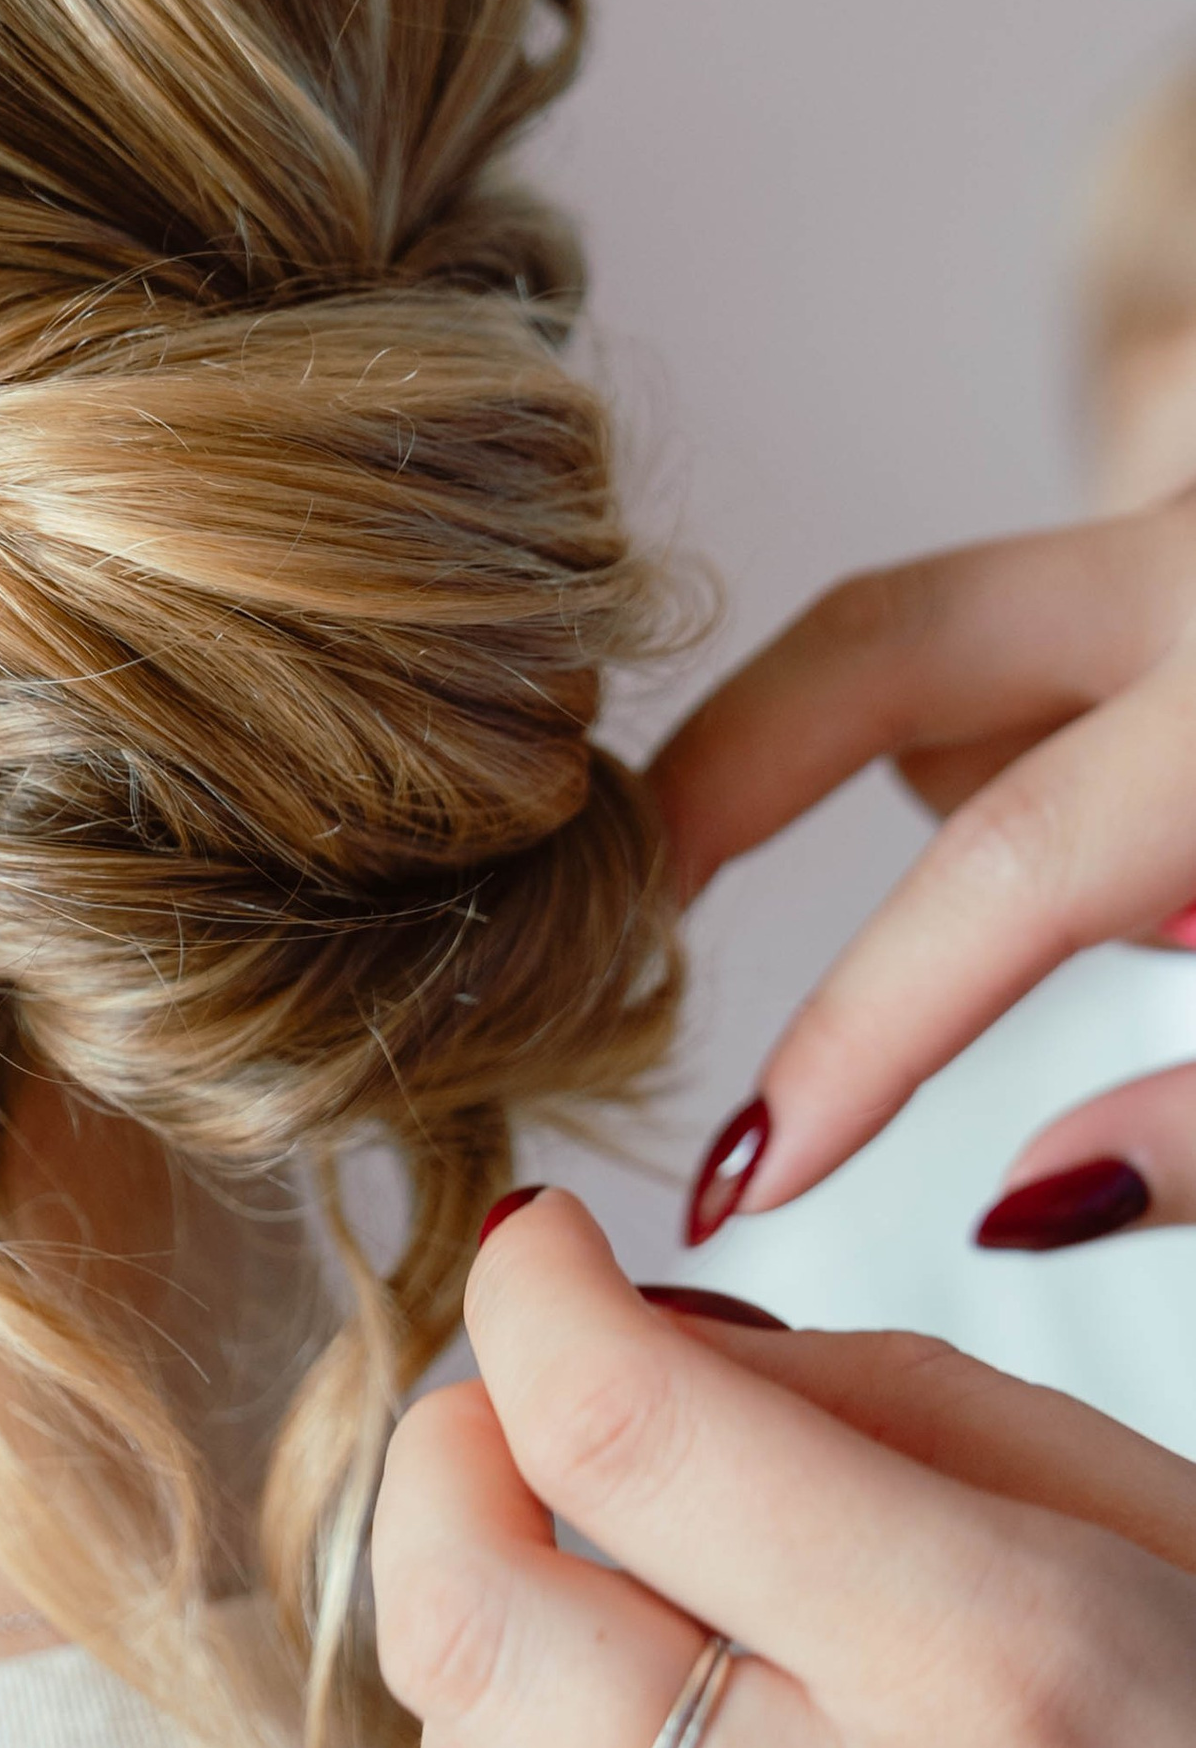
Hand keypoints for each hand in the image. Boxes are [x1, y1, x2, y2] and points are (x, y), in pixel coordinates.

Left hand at [370, 1190, 1195, 1747]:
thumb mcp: (1154, 1517)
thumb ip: (882, 1405)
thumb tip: (635, 1333)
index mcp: (997, 1663)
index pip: (621, 1430)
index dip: (529, 1302)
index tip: (537, 1265)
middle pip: (466, 1630)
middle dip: (439, 1478)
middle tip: (496, 1427)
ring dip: (484, 1687)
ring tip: (587, 1631)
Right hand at [651, 491, 1195, 1235]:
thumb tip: (1017, 1208)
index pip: (1003, 874)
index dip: (854, 1037)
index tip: (745, 1175)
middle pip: (875, 643)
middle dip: (718, 781)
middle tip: (609, 914)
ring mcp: (1188, 539)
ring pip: (970, 664)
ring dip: (943, 791)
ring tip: (1045, 946)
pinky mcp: (1183, 557)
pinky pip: (1050, 660)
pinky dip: (1038, 766)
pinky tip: (1143, 872)